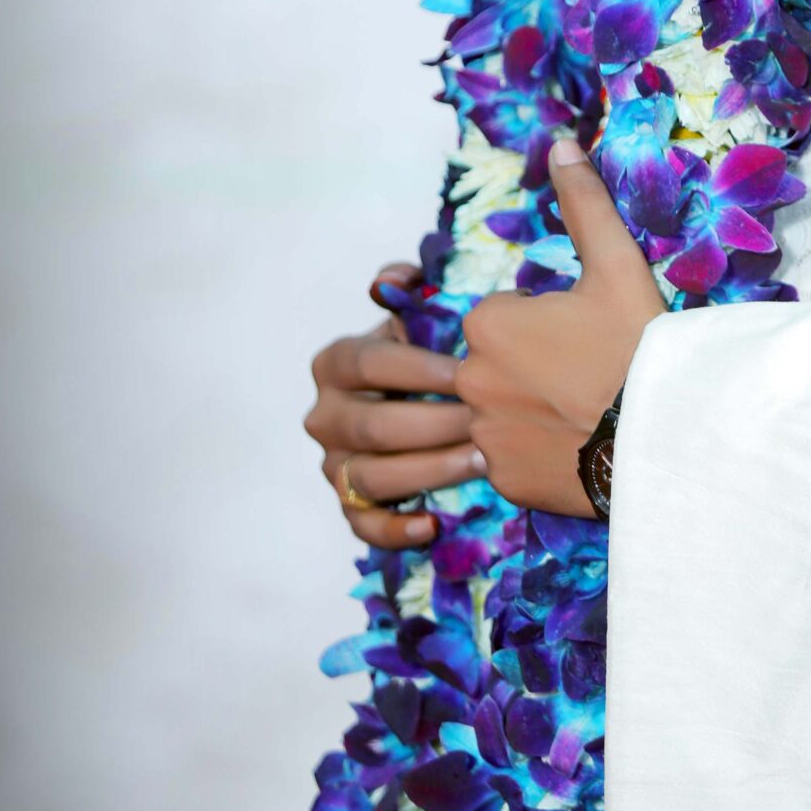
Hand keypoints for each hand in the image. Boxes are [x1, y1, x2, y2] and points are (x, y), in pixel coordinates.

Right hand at [305, 262, 482, 549]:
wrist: (413, 401)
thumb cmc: (423, 353)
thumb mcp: (416, 314)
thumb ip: (409, 287)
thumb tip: (391, 281)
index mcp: (335, 363)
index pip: (368, 363)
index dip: (418, 368)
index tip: (469, 372)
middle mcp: (324, 416)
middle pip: (374, 426)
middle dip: (435, 425)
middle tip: (487, 423)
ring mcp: (333, 465)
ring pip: (372, 477)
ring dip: (429, 470)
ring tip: (480, 462)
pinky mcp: (348, 506)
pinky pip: (363, 525)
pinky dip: (396, 529)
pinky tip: (433, 523)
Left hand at [457, 138, 665, 516]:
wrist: (667, 438)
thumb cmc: (640, 346)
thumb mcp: (617, 265)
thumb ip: (584, 203)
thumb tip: (562, 142)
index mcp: (488, 323)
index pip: (507, 313)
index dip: (548, 320)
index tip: (587, 335)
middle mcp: (470, 379)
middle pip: (500, 361)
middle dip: (533, 364)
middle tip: (590, 374)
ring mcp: (484, 435)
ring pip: (501, 409)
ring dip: (531, 407)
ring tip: (586, 411)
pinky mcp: (501, 480)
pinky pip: (508, 457)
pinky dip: (535, 452)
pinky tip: (577, 446)